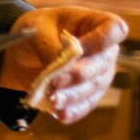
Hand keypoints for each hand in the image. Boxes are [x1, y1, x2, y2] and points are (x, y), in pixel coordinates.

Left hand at [0, 6, 126, 123]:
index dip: (102, 40)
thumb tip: (58, 65)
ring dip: (73, 96)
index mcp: (95, 25)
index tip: (79, 46)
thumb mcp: (37, 30)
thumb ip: (49, 46)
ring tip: (53, 99)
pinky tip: (60, 114)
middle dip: (79, 74)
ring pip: (92, 88)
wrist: (24, 51)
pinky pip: (85, 105)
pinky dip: (73, 111)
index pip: (115, 29)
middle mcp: (103, 51)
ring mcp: (98, 75)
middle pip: (102, 64)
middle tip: (56, 81)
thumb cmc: (37, 31)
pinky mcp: (88, 95)